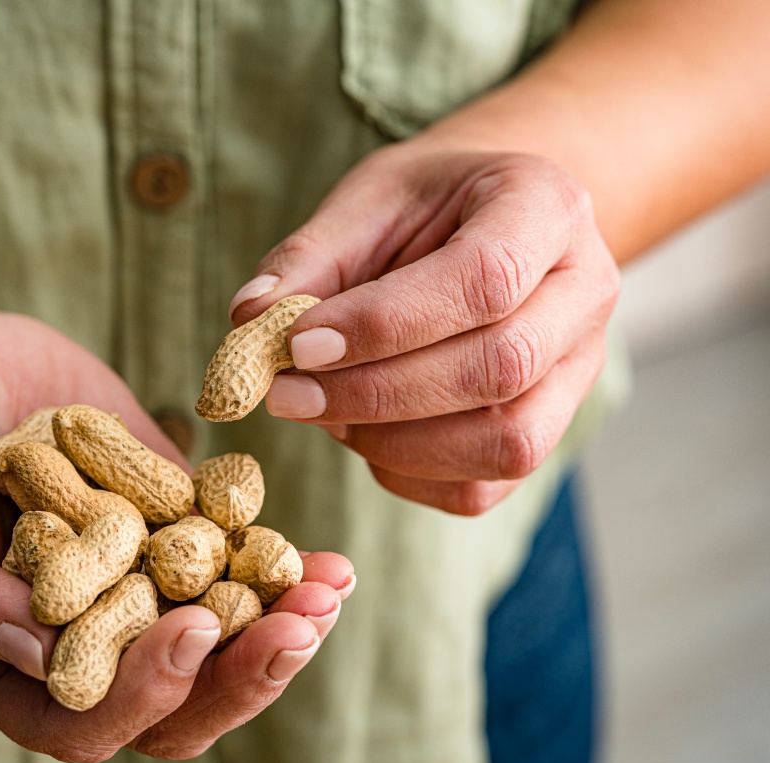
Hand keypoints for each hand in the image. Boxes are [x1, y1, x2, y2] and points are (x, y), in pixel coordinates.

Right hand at [0, 308, 354, 761]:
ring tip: (328, 592)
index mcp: (6, 662)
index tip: (191, 631)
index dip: (145, 694)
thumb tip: (42, 657)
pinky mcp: (170, 532)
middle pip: (172, 701)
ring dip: (280, 630)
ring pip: (219, 645)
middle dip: (242, 673)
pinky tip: (327, 560)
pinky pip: (233, 568)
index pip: (83, 718)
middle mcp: (79, 638)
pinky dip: (280, 570)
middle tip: (299, 627)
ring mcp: (132, 587)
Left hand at [231, 145, 619, 514]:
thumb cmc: (424, 206)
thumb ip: (310, 258)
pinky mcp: (551, 426)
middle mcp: (586, 291)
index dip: (383, 324)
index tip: (297, 344)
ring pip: (507, 442)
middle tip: (285, 393)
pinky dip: (409, 476)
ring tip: (322, 412)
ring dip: (393, 442)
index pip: (483, 279)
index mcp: (548, 208)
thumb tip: (250, 318)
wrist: (485, 222)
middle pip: (499, 368)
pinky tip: (360, 437)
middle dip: (376, 393)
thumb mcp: (366, 202)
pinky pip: (487, 486)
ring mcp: (580, 369)